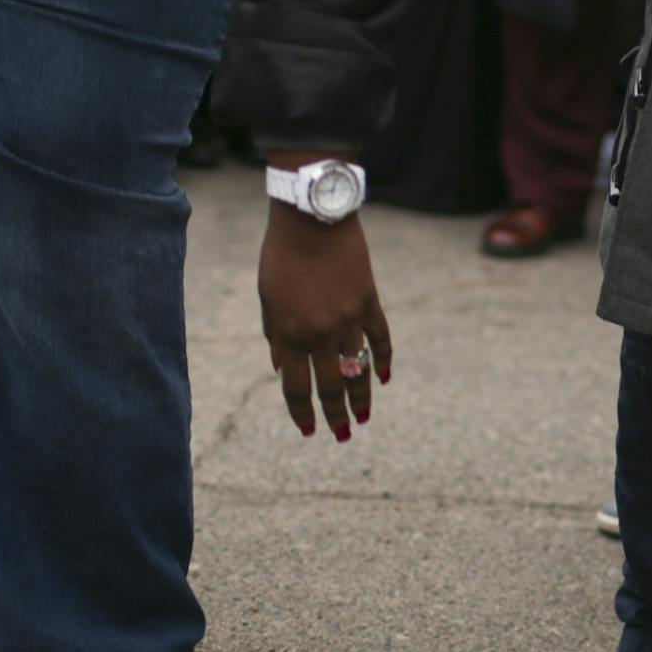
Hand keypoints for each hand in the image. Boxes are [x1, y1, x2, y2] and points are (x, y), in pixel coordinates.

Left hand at [257, 168, 392, 441]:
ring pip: (358, 369)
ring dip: (361, 398)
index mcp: (291, 333)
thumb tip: (282, 368)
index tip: (308, 430)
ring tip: (364, 418)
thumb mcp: (268, 297)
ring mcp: (349, 318)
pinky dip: (383, 361)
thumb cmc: (281, 254)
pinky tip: (383, 380)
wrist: (313, 215)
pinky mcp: (369, 301)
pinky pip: (381, 339)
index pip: (297, 386)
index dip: (302, 412)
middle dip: (336, 415)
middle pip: (331, 386)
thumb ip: (276, 335)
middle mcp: (322, 332)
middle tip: (341, 436)